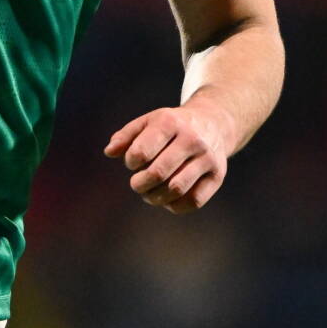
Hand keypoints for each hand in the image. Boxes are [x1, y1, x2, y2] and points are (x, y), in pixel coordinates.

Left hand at [103, 100, 235, 213]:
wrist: (214, 123)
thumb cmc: (173, 126)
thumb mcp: (149, 121)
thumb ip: (126, 136)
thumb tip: (109, 152)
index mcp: (171, 123)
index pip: (142, 151)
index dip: (131, 162)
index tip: (132, 162)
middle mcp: (192, 139)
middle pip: (158, 173)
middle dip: (140, 184)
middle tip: (137, 184)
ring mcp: (207, 158)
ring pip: (176, 189)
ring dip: (155, 198)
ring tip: (149, 193)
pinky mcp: (217, 175)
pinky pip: (194, 201)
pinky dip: (175, 206)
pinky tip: (167, 199)